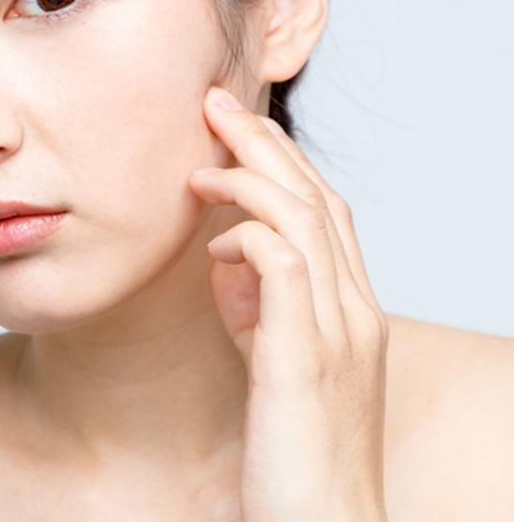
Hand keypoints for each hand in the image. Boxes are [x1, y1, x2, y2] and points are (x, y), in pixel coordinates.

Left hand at [188, 85, 389, 521]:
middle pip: (318, 200)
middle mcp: (354, 313)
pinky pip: (287, 268)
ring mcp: (336, 334)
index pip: (325, 212)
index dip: (279, 161)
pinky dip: (248, 238)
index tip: (231, 126)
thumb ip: (258, 305)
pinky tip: (213, 241)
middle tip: (214, 104)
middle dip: (264, 144)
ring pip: (306, 220)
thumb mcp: (273, 360)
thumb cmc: (292, 451)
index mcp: (350, 311)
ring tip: (201, 159)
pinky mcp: (303, 361)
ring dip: (250, 177)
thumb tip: (224, 253)